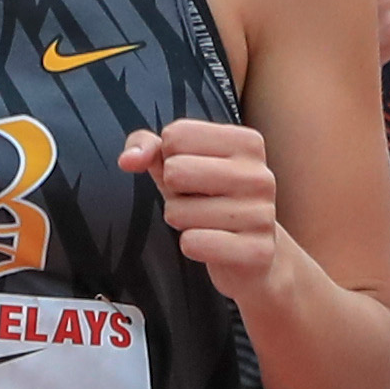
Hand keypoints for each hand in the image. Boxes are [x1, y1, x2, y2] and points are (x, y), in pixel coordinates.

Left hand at [121, 116, 289, 300]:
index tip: (195, 173)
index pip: (175, 135)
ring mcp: (261, 214)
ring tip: (208, 224)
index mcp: (247, 142)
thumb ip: (149, 148)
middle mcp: (260, 174)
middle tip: (198, 202)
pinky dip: (190, 246)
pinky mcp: (255, 251)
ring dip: (181, 221)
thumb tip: (128, 160)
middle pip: (174, 171)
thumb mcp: (179, 164)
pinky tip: (214, 245)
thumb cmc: (210, 199)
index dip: (170, 158)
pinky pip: (192, 243)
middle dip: (173, 192)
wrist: (253, 253)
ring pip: (177, 212)